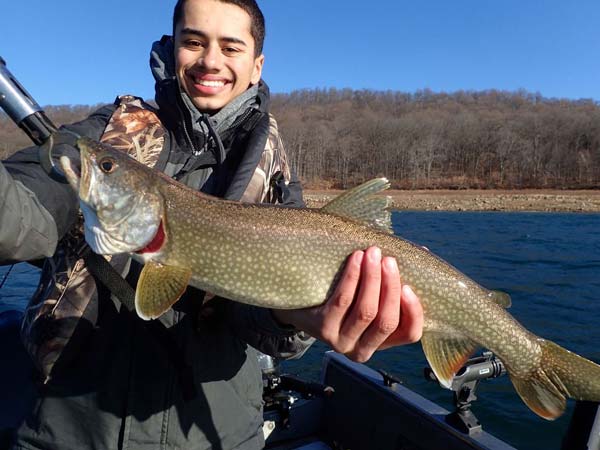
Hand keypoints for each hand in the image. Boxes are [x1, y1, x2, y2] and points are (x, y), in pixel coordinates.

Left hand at [272, 246, 422, 362]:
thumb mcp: (367, 295)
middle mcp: (362, 349)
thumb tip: (420, 251)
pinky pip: (342, 300)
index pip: (409, 334)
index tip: (410, 285)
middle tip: (389, 259)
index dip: (414, 311)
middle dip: (390, 287)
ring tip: (373, 253)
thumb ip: (392, 279)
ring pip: (366, 311)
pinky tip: (355, 258)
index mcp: (381, 342)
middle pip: (386, 320)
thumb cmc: (340, 296)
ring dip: (372, 278)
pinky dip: (352, 277)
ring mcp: (341, 341)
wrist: (297, 306)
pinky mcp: (322, 329)